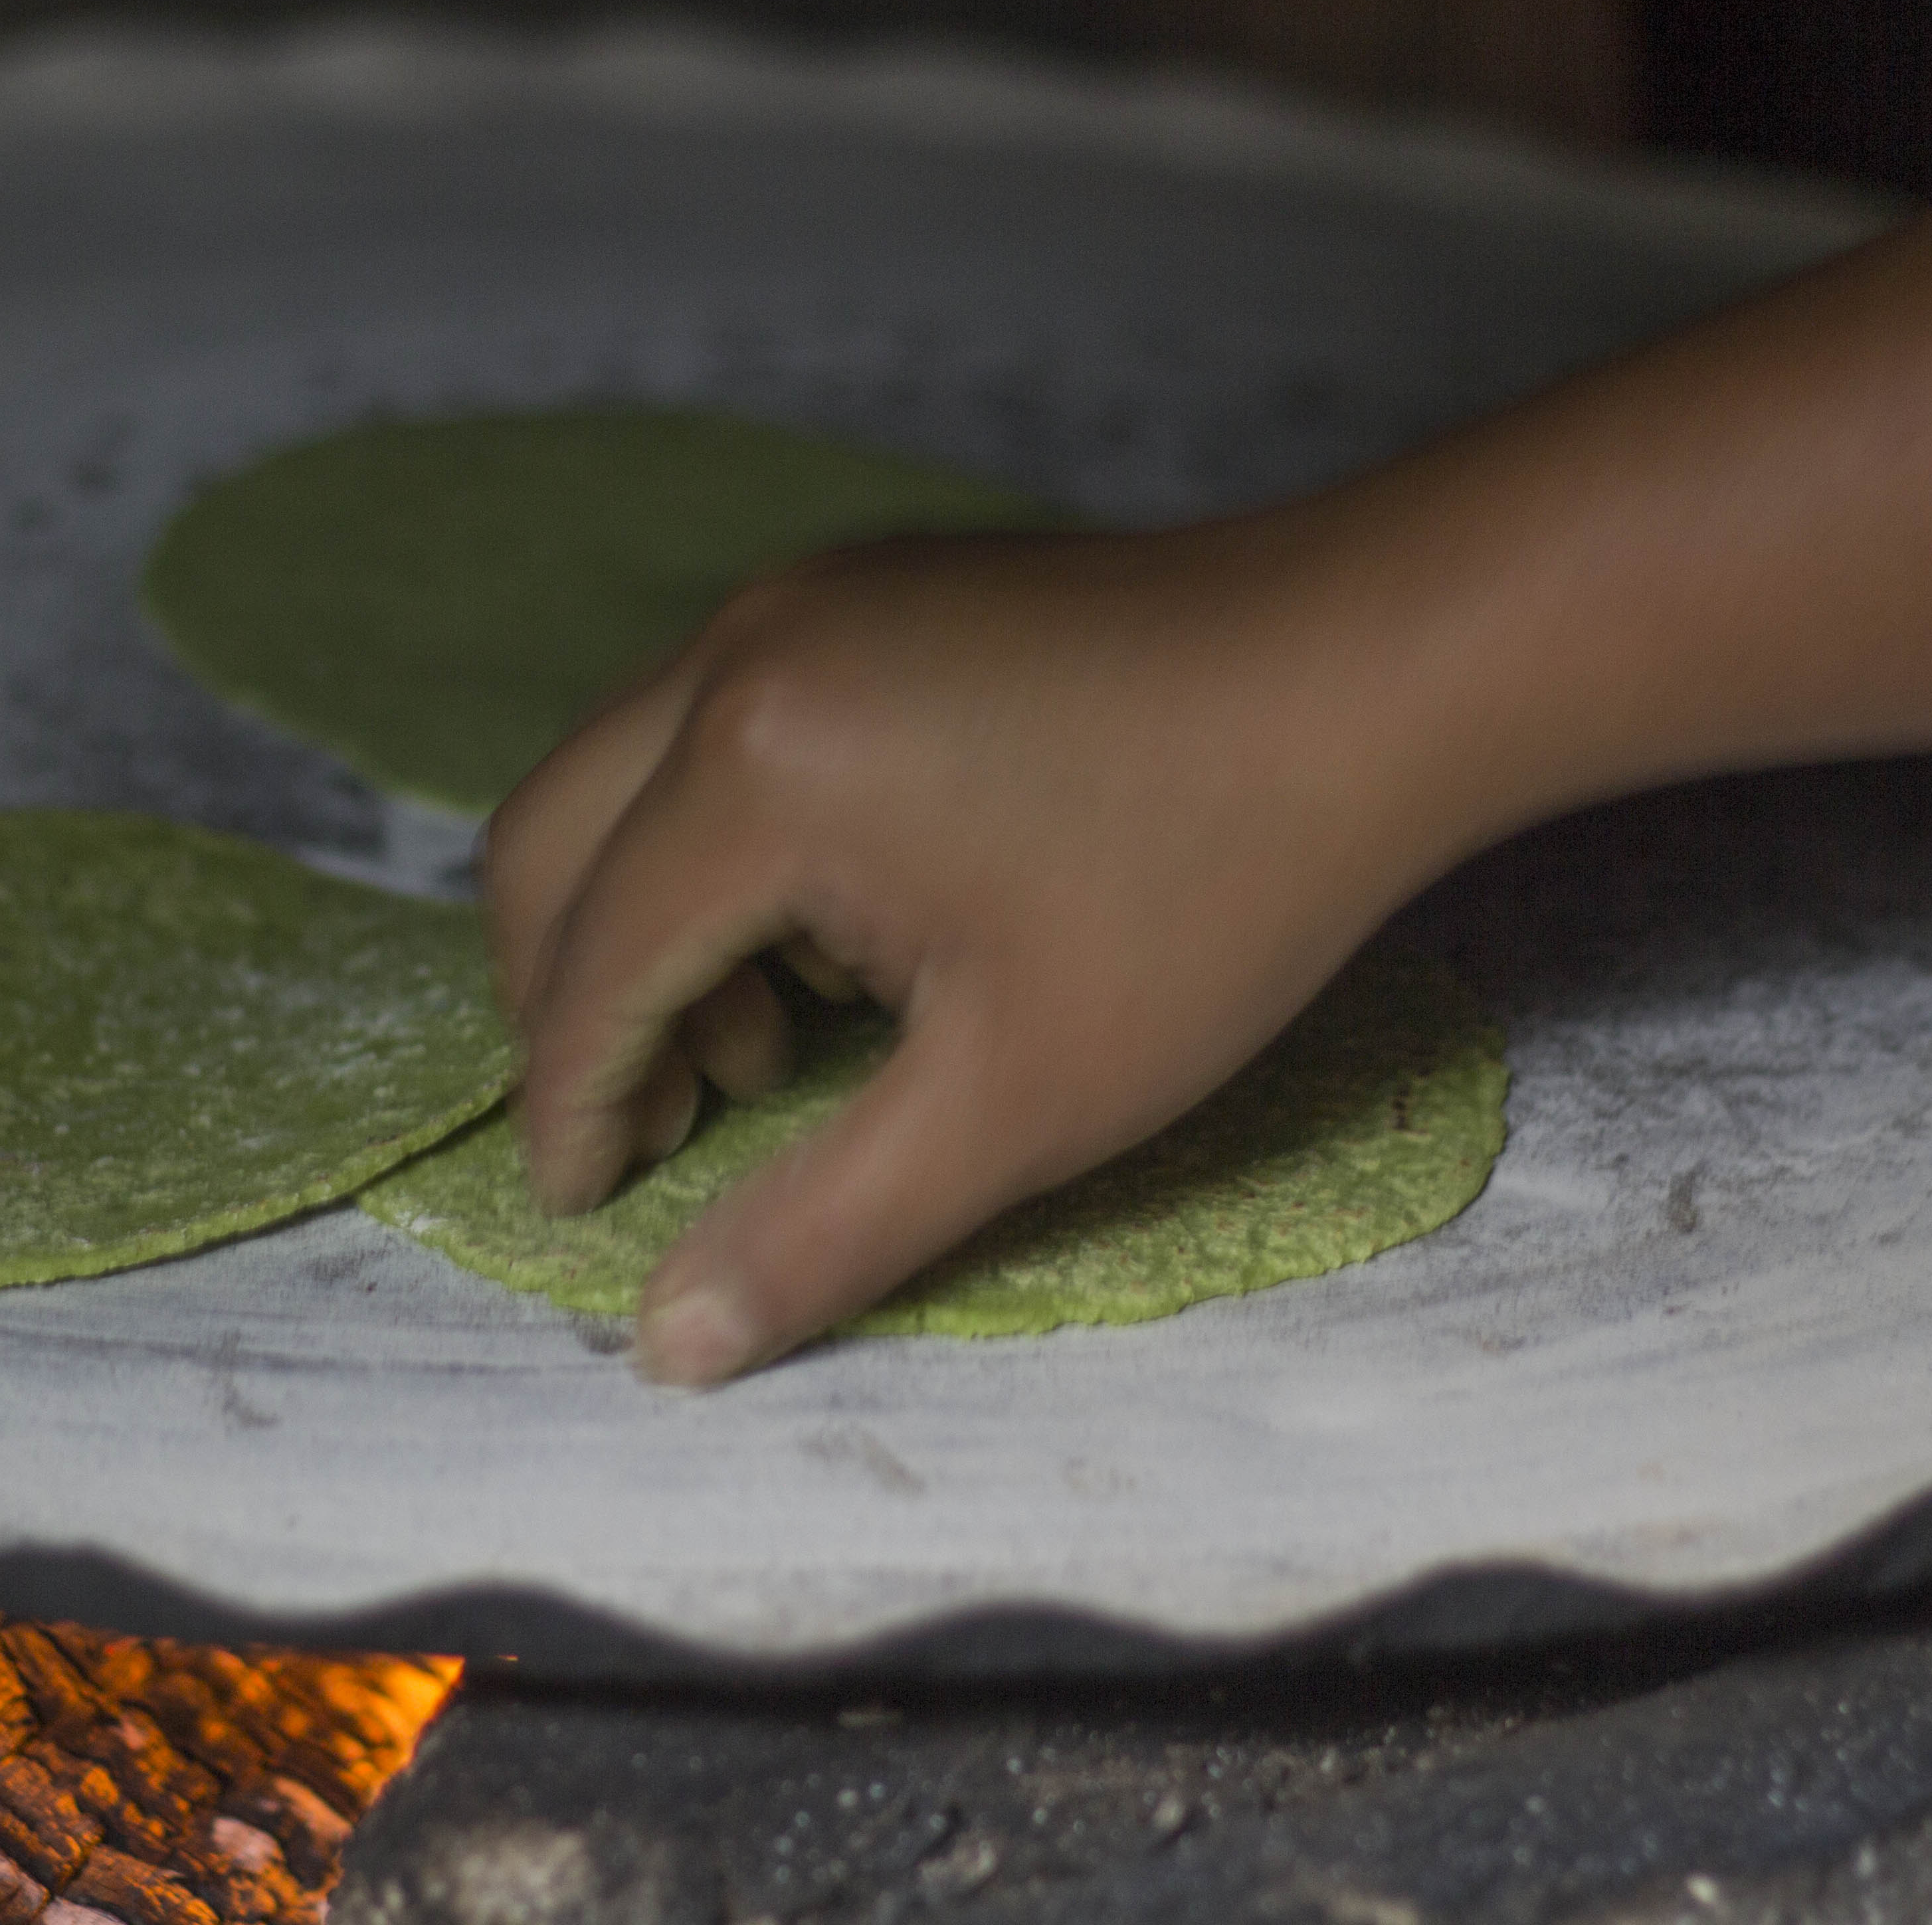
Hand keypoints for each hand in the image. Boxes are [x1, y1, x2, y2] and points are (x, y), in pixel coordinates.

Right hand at [480, 515, 1504, 1384]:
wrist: (1382, 666)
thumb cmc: (1218, 879)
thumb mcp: (1019, 1098)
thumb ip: (824, 1228)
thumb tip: (670, 1345)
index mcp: (754, 766)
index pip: (590, 965)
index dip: (571, 1108)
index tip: (583, 1210)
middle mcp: (740, 650)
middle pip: (548, 845)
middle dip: (575, 1007)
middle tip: (667, 1131)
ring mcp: (800, 599)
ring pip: (624, 777)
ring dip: (653, 924)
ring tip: (785, 1044)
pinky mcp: (862, 586)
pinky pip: (712, 723)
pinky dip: (722, 844)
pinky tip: (848, 935)